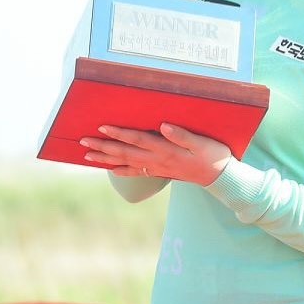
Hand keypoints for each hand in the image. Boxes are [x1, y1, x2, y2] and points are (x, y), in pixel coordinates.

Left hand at [80, 124, 231, 185]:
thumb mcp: (202, 143)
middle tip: (83, 141)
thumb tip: (163, 126)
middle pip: (125, 152)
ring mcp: (157, 167)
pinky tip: (111, 169)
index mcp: (166, 150)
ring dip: (106, 158)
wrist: (220, 177)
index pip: (137, 139)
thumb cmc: (213, 155)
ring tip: (88, 155)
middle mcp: (158, 160)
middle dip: (104, 147)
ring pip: (126, 162)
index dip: (119, 133)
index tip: (102, 127)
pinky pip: (136, 172)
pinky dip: (121, 170)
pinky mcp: (160, 171)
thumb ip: (182, 135)